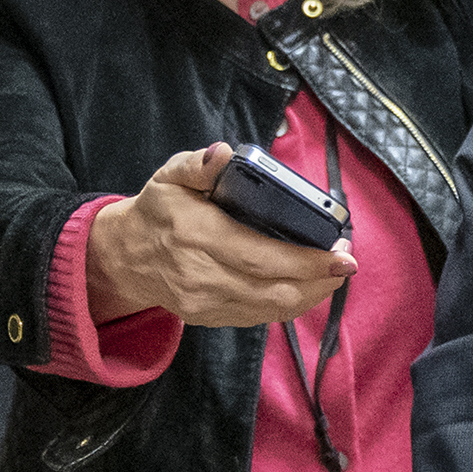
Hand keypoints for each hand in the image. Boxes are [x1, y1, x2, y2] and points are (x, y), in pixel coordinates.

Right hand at [85, 143, 353, 327]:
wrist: (126, 256)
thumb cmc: (157, 211)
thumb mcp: (170, 176)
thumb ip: (197, 165)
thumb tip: (222, 154)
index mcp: (196, 235)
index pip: (259, 255)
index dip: (304, 260)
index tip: (340, 252)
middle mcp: (201, 275)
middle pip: (273, 288)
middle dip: (318, 278)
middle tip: (346, 261)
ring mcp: (205, 302)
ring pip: (271, 308)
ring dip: (310, 294)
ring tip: (333, 273)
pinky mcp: (210, 317)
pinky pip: (259, 317)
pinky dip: (289, 304)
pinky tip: (307, 286)